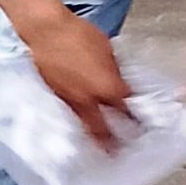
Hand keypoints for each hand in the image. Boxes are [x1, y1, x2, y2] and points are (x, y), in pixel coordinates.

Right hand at [23, 11, 133, 147]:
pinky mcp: (56, 96)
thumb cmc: (77, 34)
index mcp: (107, 86)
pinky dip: (79, 123)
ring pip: (85, 126)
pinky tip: (81, 124)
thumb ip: (115, 70)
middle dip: (112, 143)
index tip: (139, 126)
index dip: (134, 120)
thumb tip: (120, 81)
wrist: (46, 31)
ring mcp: (70, 100)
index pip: (125, 110)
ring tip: (99, 148)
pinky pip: (71, 115)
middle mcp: (89, 99)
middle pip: (103, 129)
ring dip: (94, 138)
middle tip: (118, 153)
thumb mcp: (106, 49)